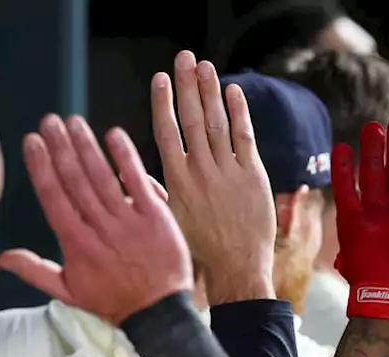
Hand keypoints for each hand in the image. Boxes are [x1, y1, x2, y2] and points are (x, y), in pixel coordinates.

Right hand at [0, 116, 192, 324]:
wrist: (160, 313)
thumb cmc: (114, 301)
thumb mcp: (69, 291)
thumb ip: (35, 270)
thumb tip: (2, 257)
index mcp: (76, 242)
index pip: (53, 196)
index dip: (41, 166)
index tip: (31, 141)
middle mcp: (99, 228)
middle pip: (75, 180)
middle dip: (60, 148)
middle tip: (49, 122)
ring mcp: (129, 221)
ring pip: (103, 177)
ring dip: (87, 146)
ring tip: (74, 122)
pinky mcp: (156, 217)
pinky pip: (139, 183)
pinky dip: (126, 159)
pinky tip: (114, 135)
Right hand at [152, 50, 276, 302]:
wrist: (236, 267)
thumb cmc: (200, 247)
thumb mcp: (169, 218)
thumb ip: (155, 190)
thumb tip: (134, 173)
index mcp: (176, 180)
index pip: (166, 131)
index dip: (163, 102)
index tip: (160, 79)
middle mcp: (201, 171)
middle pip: (191, 119)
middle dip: (187, 86)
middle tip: (183, 58)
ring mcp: (228, 172)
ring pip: (217, 123)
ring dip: (210, 91)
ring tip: (205, 66)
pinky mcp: (254, 176)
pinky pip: (245, 138)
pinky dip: (239, 113)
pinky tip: (233, 92)